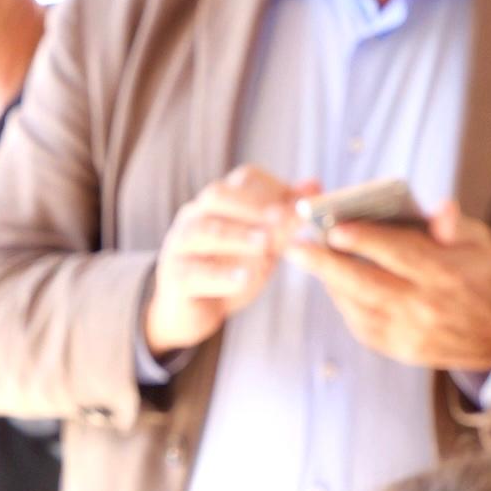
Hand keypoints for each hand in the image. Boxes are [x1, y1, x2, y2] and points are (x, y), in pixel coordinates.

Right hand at [144, 165, 305, 357]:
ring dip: (237, 235)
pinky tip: (245, 278)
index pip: (244, 179)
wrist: (192, 311)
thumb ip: (285, 219)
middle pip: (218, 196)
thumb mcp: (263, 245)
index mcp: (219, 203)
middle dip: (253, 205)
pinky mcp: (175, 279)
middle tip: (282, 218)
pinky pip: (194, 273)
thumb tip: (314, 186)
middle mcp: (195, 216)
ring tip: (265, 244)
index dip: (274, 187)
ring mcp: (180, 246)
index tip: (301, 203)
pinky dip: (222, 275)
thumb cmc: (228, 269)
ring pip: (203, 231)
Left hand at [290, 204, 490, 374]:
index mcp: (447, 276)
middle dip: (327, 264)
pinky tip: (330, 281)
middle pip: (368, 284)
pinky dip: (342, 301)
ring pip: (357, 306)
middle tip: (295, 245)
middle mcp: (426, 308)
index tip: (335, 227)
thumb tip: (440, 209)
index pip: (401, 255)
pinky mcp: (398, 350)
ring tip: (306, 256)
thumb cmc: (481, 276)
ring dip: (328, 281)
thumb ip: (455, 225)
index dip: (366, 240)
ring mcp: (409, 334)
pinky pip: (360, 324)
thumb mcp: (480, 243)